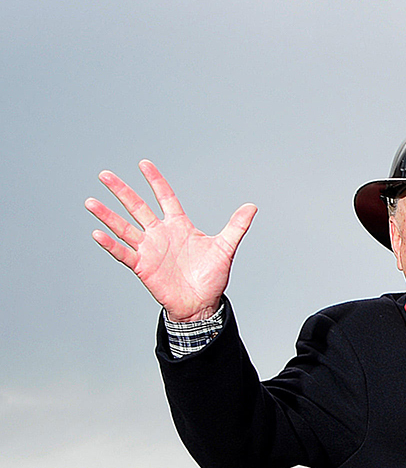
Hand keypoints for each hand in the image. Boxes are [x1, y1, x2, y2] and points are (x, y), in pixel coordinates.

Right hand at [87, 161, 254, 322]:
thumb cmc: (212, 277)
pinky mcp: (142, 266)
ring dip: (107, 215)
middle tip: (105, 175)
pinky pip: (123, 253)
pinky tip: (98, 233)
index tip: (144, 164)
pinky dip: (110, 244)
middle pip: (137, 207)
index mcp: (178, 226)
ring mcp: (149, 249)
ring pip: (124, 227)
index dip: (155, 181)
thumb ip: (236, 226)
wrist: (202, 304)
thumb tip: (251, 207)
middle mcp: (160, 234)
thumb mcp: (225, 248)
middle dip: (121, 191)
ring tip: (91, 201)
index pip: (165, 197)